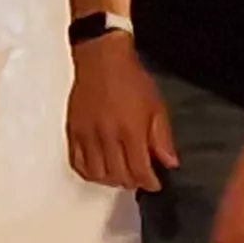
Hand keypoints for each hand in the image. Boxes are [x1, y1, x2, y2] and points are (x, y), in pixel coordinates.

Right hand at [65, 34, 174, 191]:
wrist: (102, 59)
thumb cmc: (131, 79)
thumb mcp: (156, 106)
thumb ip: (162, 138)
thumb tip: (170, 163)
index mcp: (130, 130)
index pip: (139, 170)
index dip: (149, 182)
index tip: (155, 183)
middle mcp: (106, 136)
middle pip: (118, 176)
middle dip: (132, 183)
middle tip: (140, 179)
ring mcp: (87, 135)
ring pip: (97, 174)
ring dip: (111, 180)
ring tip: (121, 175)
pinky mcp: (73, 131)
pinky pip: (77, 163)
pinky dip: (89, 172)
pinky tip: (100, 170)